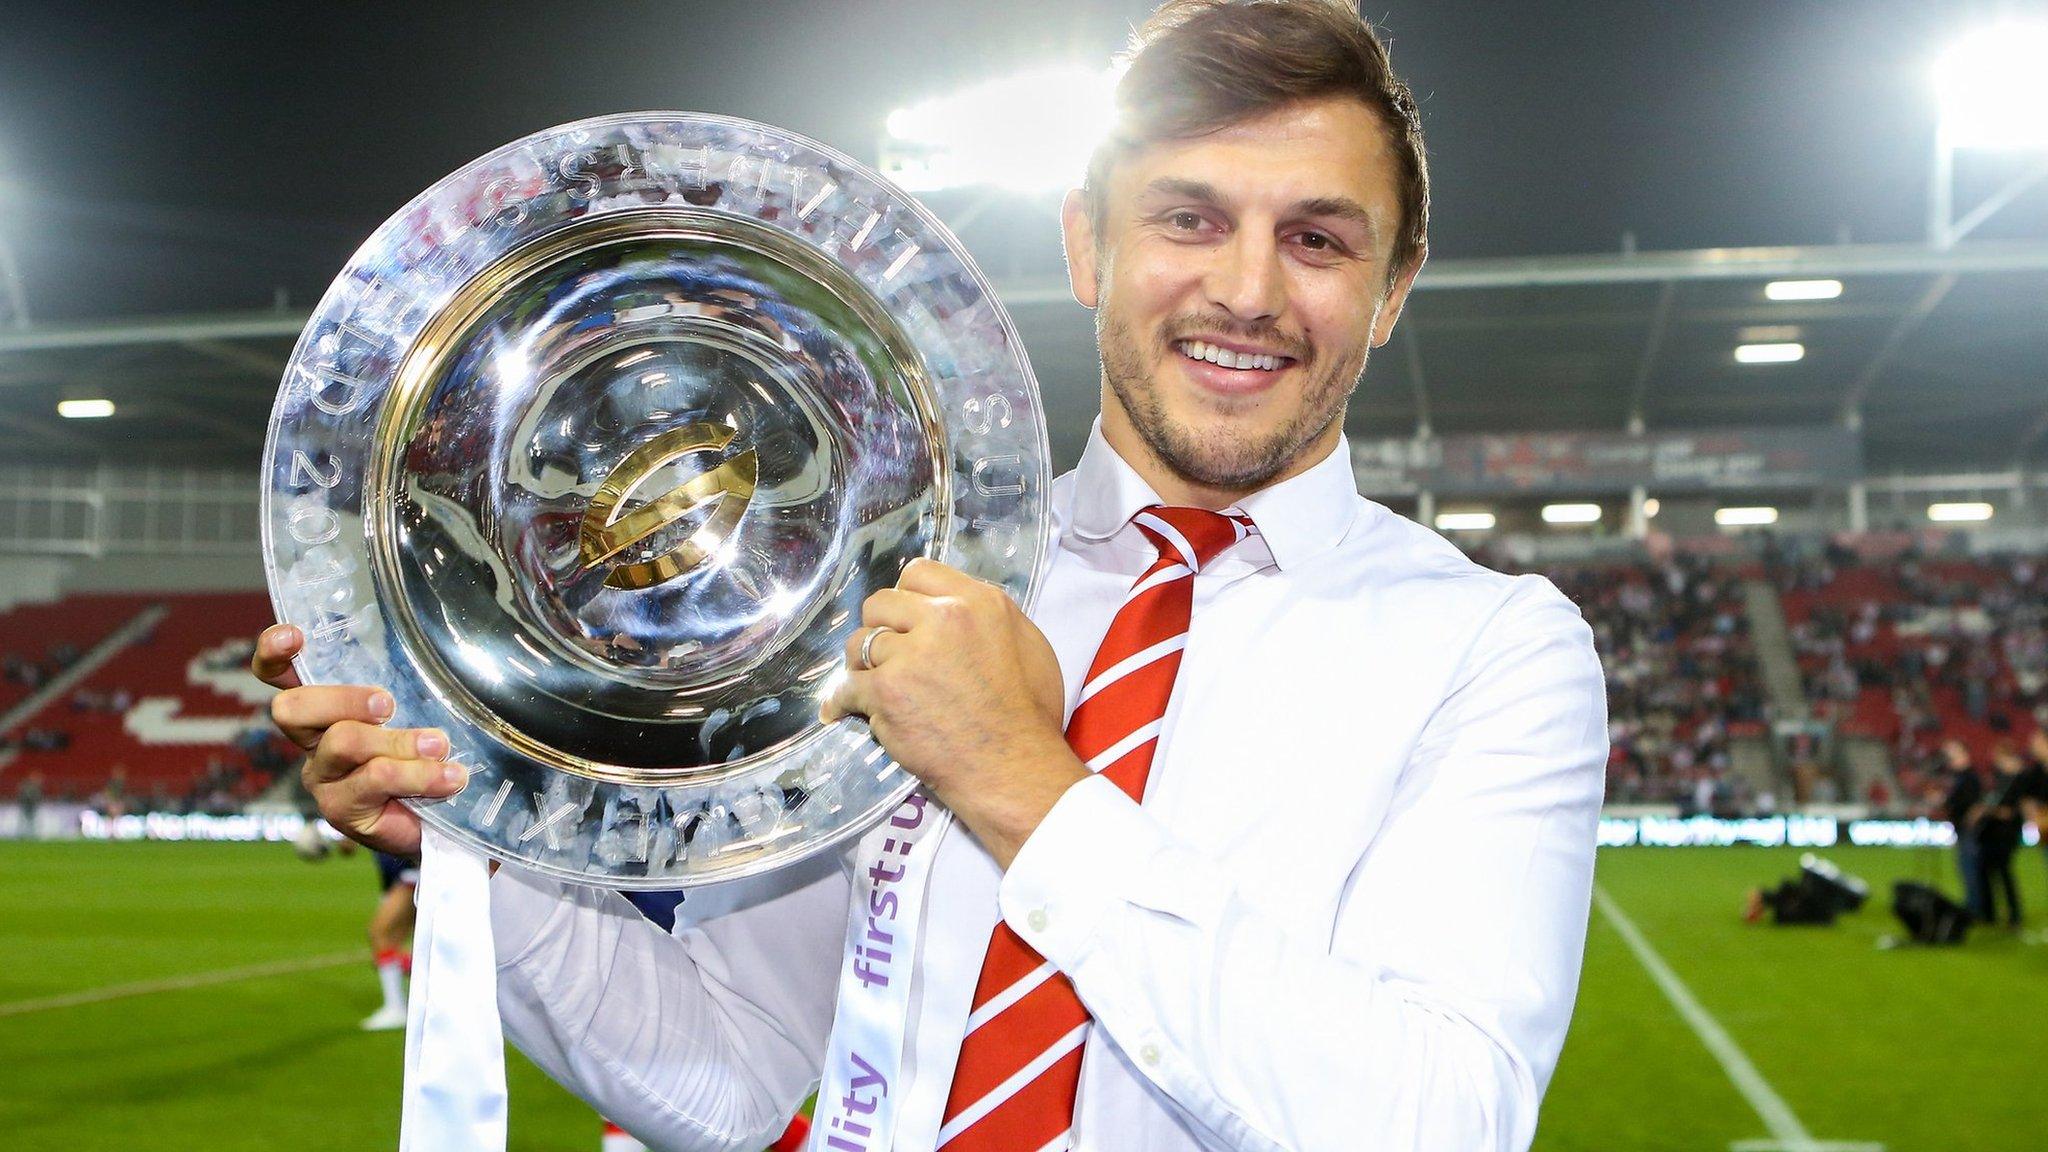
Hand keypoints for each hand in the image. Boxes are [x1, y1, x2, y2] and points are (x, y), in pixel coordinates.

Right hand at [252, 624, 465, 856]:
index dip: (274, 654)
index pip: (279, 676)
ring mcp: (323, 776)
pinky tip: (450, 777)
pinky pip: (375, 778)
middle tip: (388, 705)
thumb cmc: (424, 755)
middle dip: (343, 699)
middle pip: (293, 708)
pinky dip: (420, 774)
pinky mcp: (341, 809)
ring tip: (439, 746)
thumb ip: (412, 686)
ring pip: (343, 742)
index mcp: (324, 708)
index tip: (295, 636)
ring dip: (400, 740)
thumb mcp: (417, 712)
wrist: (438, 822)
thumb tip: (443, 653)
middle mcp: (312, 740)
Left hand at [822, 559, 1086, 868]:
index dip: (907, 597)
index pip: (919, 573)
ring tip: (871, 682)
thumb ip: (992, 616)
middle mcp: (944, 619)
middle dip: (881, 627)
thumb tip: (961, 606)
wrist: (1013, 768)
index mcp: (979, 602)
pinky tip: (839, 709)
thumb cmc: (1030, 714)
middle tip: (889, 654)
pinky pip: (846, 686)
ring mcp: (911, 656)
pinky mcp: (886, 693)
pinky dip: (841, 701)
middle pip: (881, 602)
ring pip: (859, 642)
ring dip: (862, 663)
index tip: (907, 619)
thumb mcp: (1030, 645)